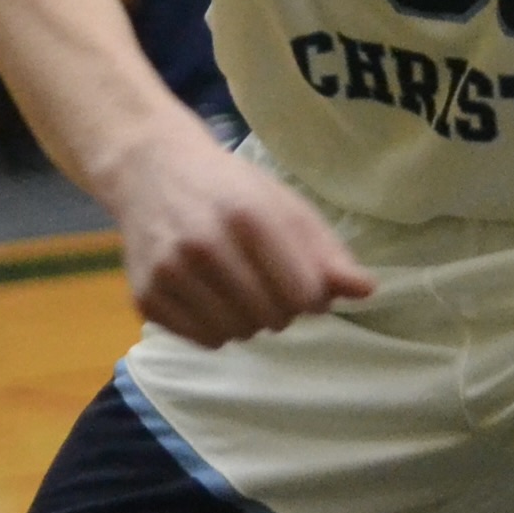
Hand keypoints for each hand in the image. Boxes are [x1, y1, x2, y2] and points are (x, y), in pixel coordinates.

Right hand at [112, 124, 372, 347]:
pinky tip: (212, 296)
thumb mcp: (283, 203)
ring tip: (240, 287)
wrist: (151, 170)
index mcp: (248, 215)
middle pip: (273, 317)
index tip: (305, 283)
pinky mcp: (146, 298)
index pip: (303, 293)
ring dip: (250, 321)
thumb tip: (366, 291)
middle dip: (282, 308)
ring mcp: (171, 273)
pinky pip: (205, 341)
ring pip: (238, 334)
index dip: (312, 296)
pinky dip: (218, 328)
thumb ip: (326, 250)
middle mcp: (205, 246)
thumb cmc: (229, 187)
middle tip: (269, 281)